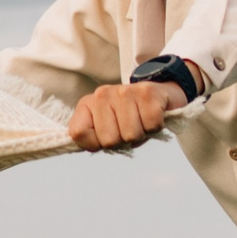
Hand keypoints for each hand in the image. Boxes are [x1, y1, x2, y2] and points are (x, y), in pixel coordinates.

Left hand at [68, 80, 186, 151]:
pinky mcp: (148, 93)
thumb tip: (92, 146)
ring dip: (140, 134)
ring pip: (131, 135)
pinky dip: (154, 127)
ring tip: (141, 121)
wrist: (158, 94)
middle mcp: (103, 94)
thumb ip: (92, 138)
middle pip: (108, 140)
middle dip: (122, 141)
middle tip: (128, 127)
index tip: (106, 135)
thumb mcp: (104, 128)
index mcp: (87, 103)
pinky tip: (151, 116)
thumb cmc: (128, 117)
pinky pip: (151, 126)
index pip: (78, 133)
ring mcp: (125, 91)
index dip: (95, 144)